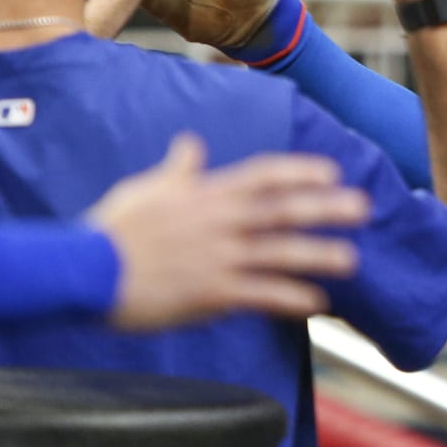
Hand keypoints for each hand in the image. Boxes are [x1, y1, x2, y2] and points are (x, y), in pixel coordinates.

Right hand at [88, 134, 369, 329]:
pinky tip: (318, 303)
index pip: (263, 174)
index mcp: (205, 195)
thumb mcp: (146, 190)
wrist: (83, 271)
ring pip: (281, 253)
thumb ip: (178, 170)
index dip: (300, 171)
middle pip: (283, 210)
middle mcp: (218, 222)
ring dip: (320, 255)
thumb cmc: (112, 230)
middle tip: (363, 207)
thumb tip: (191, 144)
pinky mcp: (211, 293)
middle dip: (326, 207)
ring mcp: (217, 257)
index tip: (331, 172)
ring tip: (352, 260)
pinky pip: (263, 295)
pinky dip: (292, 298)